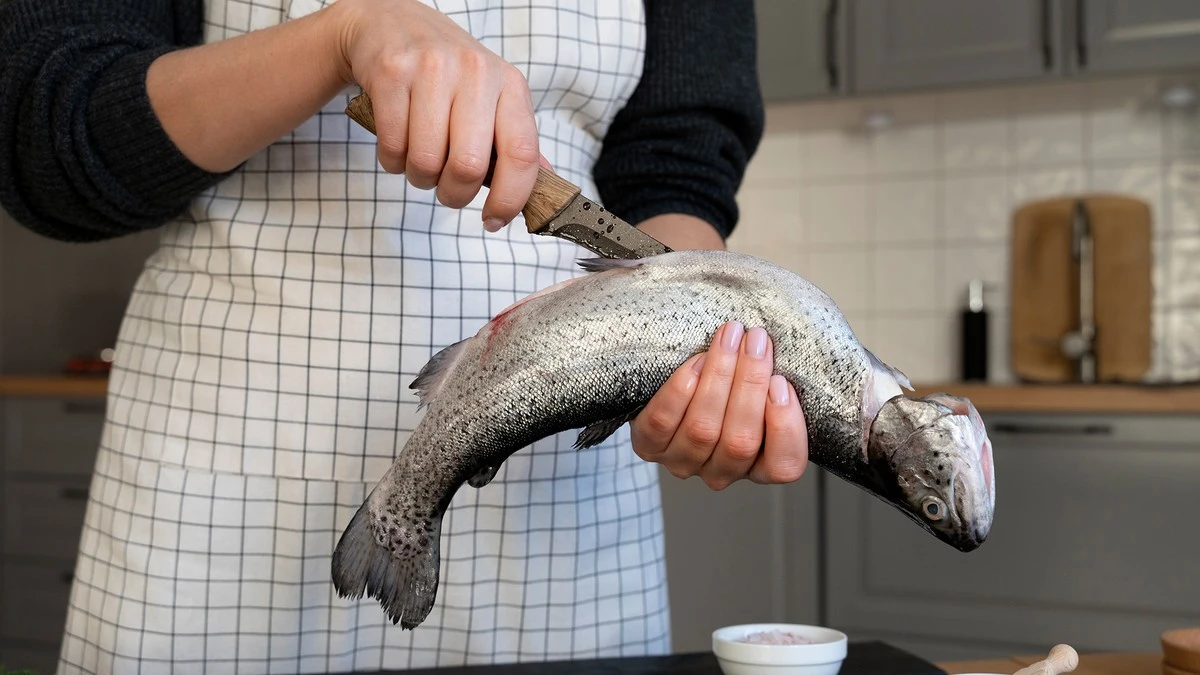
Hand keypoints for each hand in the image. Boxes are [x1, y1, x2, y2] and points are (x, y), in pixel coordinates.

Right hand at [330, 0, 542, 230]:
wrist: (390, 22)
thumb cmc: (446, 73)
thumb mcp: (491, 96)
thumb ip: (514, 141)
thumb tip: (547, 188)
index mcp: (509, 84)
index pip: (522, 154)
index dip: (509, 198)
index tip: (494, 220)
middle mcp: (476, 72)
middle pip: (469, 166)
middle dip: (454, 194)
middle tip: (447, 191)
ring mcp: (432, 69)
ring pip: (426, 162)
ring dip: (420, 179)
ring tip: (420, 163)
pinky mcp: (392, 73)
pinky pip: (393, 147)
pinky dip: (392, 162)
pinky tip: (398, 146)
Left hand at [631, 321, 808, 489]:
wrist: (670, 378)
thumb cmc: (731, 379)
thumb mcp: (763, 384)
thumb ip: (777, 378)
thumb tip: (798, 347)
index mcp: (759, 465)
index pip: (783, 466)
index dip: (785, 427)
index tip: (781, 382)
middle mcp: (722, 471)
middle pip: (741, 441)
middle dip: (751, 383)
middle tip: (756, 340)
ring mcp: (683, 462)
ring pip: (703, 429)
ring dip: (719, 377)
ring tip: (728, 339)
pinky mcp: (650, 446)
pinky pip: (663, 422)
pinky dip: (680, 391)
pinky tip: (695, 362)